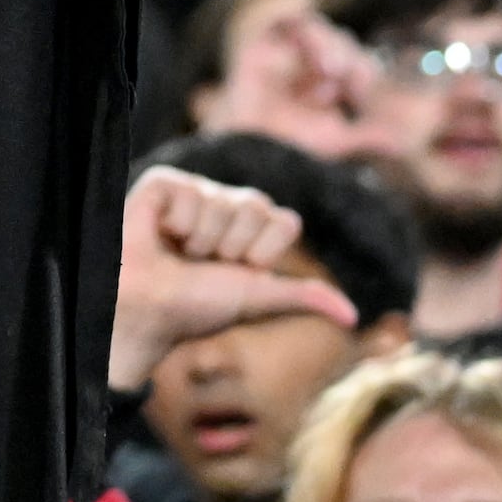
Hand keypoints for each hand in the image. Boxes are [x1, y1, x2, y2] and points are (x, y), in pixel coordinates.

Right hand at [109, 166, 360, 387]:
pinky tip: (159, 235)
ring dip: (199, 239)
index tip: (238, 273)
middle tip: (202, 264)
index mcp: (254, 228)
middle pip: (256, 207)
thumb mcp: (255, 300)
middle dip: (231, 246)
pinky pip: (188, 191)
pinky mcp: (164, 183)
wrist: (147, 310)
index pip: (285, 221)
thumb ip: (302, 298)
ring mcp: (197, 191)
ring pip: (221, 202)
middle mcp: (228, 205)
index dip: (263, 253)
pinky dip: (174, 222)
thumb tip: (354, 318)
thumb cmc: (197, 307)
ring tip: (177, 253)